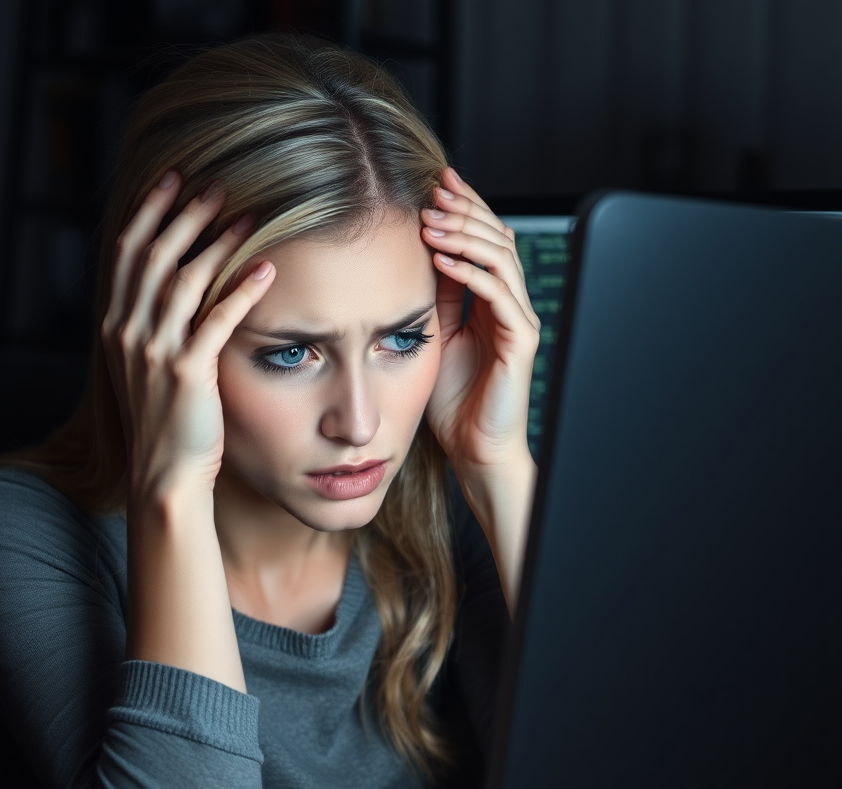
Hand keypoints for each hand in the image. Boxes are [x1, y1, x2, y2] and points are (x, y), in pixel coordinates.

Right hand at [100, 172, 275, 503]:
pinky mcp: (187, 374)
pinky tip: (266, 270)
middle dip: (185, 214)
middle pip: (153, 256)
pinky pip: (216, 321)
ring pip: (183, 281)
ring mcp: (154, 353)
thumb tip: (173, 285)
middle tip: (218, 184)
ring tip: (250, 217)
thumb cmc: (163, 421)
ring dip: (218, 244)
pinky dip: (241, 291)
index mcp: (115, 325)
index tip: (172, 179)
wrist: (163, 474)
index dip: (149, 212)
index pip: (127, 253)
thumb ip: (152, 325)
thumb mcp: (144, 367)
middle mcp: (127, 333)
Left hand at [421, 167, 539, 504]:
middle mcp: (512, 306)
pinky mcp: (520, 342)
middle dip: (466, 211)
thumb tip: (423, 252)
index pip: (485, 241)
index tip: (436, 183)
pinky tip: (442, 257)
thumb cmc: (455, 402)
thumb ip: (438, 297)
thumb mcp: (437, 337)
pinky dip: (471, 272)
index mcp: (493, 302)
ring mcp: (520, 321)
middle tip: (435, 191)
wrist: (475, 449)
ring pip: (502, 259)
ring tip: (432, 220)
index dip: (465, 210)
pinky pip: (498, 295)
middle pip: (498, 239)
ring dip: (465, 234)